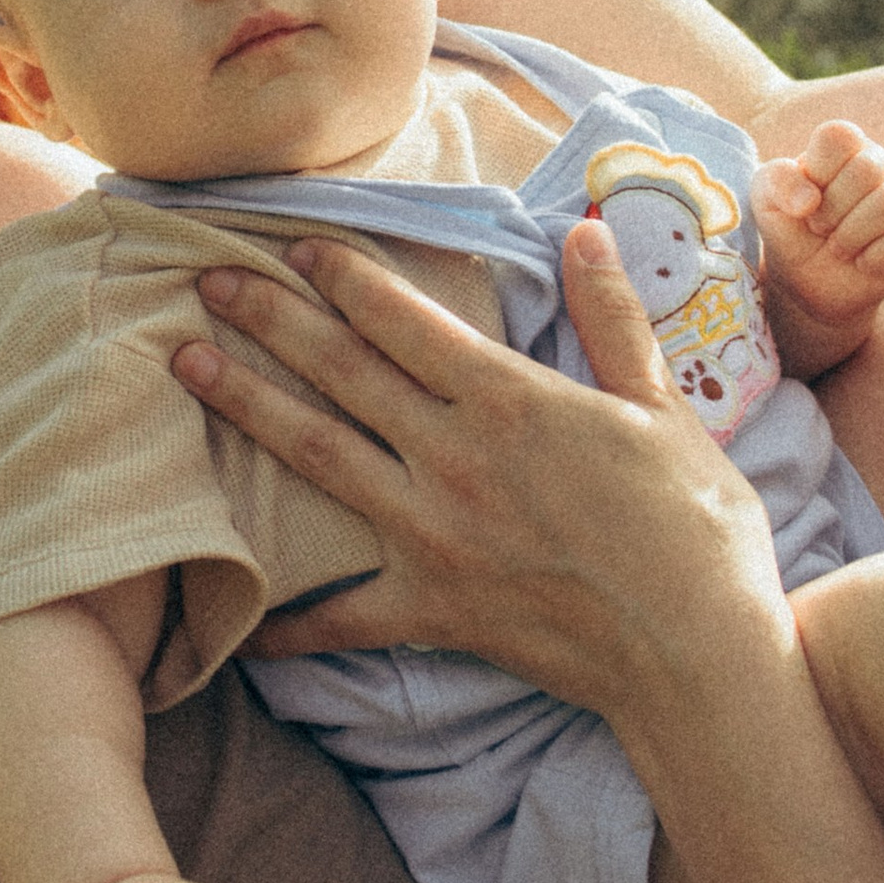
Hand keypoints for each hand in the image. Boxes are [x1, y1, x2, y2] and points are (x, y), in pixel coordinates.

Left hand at [172, 221, 797, 741]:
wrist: (694, 650)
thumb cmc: (695, 528)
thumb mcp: (662, 408)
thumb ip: (612, 320)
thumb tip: (588, 232)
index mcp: (507, 400)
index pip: (405, 321)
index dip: (346, 277)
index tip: (297, 245)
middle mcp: (451, 457)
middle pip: (341, 373)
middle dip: (269, 319)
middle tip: (206, 280)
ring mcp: (431, 535)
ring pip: (318, 457)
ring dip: (247, 409)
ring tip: (188, 369)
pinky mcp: (430, 609)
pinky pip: (343, 615)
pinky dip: (292, 623)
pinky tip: (246, 625)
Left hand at [751, 125, 883, 371]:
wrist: (807, 284)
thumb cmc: (791, 230)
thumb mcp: (766, 201)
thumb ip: (776, 181)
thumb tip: (810, 199)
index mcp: (845, 147)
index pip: (838, 135)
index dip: (816, 172)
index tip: (806, 201)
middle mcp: (882, 165)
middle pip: (867, 170)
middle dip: (831, 211)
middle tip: (820, 230)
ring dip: (854, 234)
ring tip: (839, 248)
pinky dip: (879, 257)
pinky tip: (864, 262)